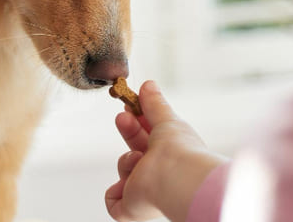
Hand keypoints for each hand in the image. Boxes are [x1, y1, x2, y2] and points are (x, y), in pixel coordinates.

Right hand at [105, 81, 227, 221]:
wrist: (177, 176)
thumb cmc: (180, 150)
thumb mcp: (167, 118)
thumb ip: (155, 103)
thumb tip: (148, 85)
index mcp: (171, 154)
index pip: (150, 136)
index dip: (138, 120)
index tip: (129, 104)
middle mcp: (160, 174)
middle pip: (136, 148)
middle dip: (129, 130)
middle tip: (123, 116)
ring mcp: (146, 192)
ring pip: (125, 170)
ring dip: (127, 160)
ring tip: (139, 158)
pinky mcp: (132, 208)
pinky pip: (113, 200)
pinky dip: (118, 190)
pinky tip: (131, 181)